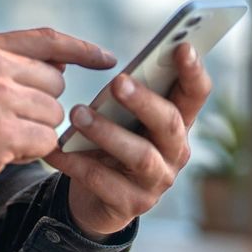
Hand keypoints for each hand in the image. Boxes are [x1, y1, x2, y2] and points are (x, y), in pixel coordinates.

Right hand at [0, 28, 115, 217]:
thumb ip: (4, 65)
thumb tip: (60, 64)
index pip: (46, 39)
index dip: (81, 49)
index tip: (106, 58)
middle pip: (55, 83)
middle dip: (41, 108)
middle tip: (4, 124)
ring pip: (54, 114)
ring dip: (35, 132)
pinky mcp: (0, 132)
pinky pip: (46, 140)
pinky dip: (31, 152)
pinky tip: (0, 154)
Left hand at [43, 42, 213, 238]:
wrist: (97, 199)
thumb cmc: (112, 142)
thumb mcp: (122, 116)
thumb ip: (126, 95)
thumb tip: (119, 75)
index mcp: (178, 121)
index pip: (196, 93)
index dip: (193, 70)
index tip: (181, 46)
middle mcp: (176, 151)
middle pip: (170, 122)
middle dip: (144, 101)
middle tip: (118, 81)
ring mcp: (157, 180)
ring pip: (140, 155)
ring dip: (108, 132)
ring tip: (78, 114)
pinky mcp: (132, 204)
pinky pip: (105, 181)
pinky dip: (77, 163)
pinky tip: (54, 149)